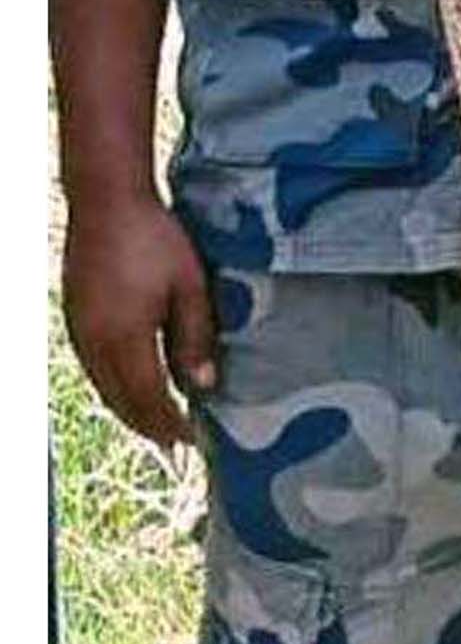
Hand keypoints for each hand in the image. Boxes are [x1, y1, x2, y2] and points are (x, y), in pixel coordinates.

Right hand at [61, 193, 217, 449]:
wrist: (106, 200)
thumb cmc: (155, 238)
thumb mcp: (189, 286)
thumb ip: (196, 338)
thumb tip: (203, 385)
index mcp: (125, 338)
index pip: (148, 398)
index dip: (169, 423)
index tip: (192, 440)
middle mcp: (95, 342)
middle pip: (120, 401)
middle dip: (148, 426)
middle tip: (176, 442)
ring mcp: (79, 331)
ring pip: (102, 388)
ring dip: (128, 410)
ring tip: (157, 422)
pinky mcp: (74, 318)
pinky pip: (93, 368)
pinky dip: (113, 387)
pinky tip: (131, 386)